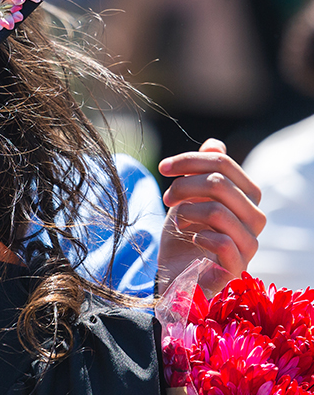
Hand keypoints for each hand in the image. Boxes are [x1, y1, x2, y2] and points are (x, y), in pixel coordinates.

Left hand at [156, 138, 265, 296]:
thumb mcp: (189, 197)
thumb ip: (203, 172)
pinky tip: (190, 237)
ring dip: (187, 210)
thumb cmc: (184, 234)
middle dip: (184, 185)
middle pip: (220, 183)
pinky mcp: (237, 269)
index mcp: (245, 197)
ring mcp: (248, 246)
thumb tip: (215, 144)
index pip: (224, 163)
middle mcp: (253, 219)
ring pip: (219, 211)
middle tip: (167, 197)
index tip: (164, 167)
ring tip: (177, 218)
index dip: (190, 159)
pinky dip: (200, 235)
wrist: (176, 275)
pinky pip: (225, 243)